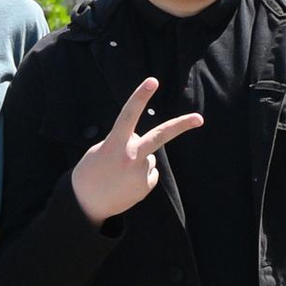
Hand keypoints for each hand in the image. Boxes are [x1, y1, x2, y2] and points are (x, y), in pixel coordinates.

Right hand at [70, 76, 204, 224]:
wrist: (86, 204)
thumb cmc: (90, 172)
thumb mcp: (101, 150)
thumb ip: (123, 143)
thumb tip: (146, 147)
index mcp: (115, 143)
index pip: (129, 115)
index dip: (140, 96)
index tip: (153, 81)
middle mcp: (131, 157)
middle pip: (161, 136)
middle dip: (181, 125)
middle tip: (199, 119)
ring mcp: (140, 173)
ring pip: (149, 157)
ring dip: (138, 161)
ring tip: (119, 174)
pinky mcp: (146, 186)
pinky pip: (148, 172)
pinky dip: (139, 176)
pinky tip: (125, 183)